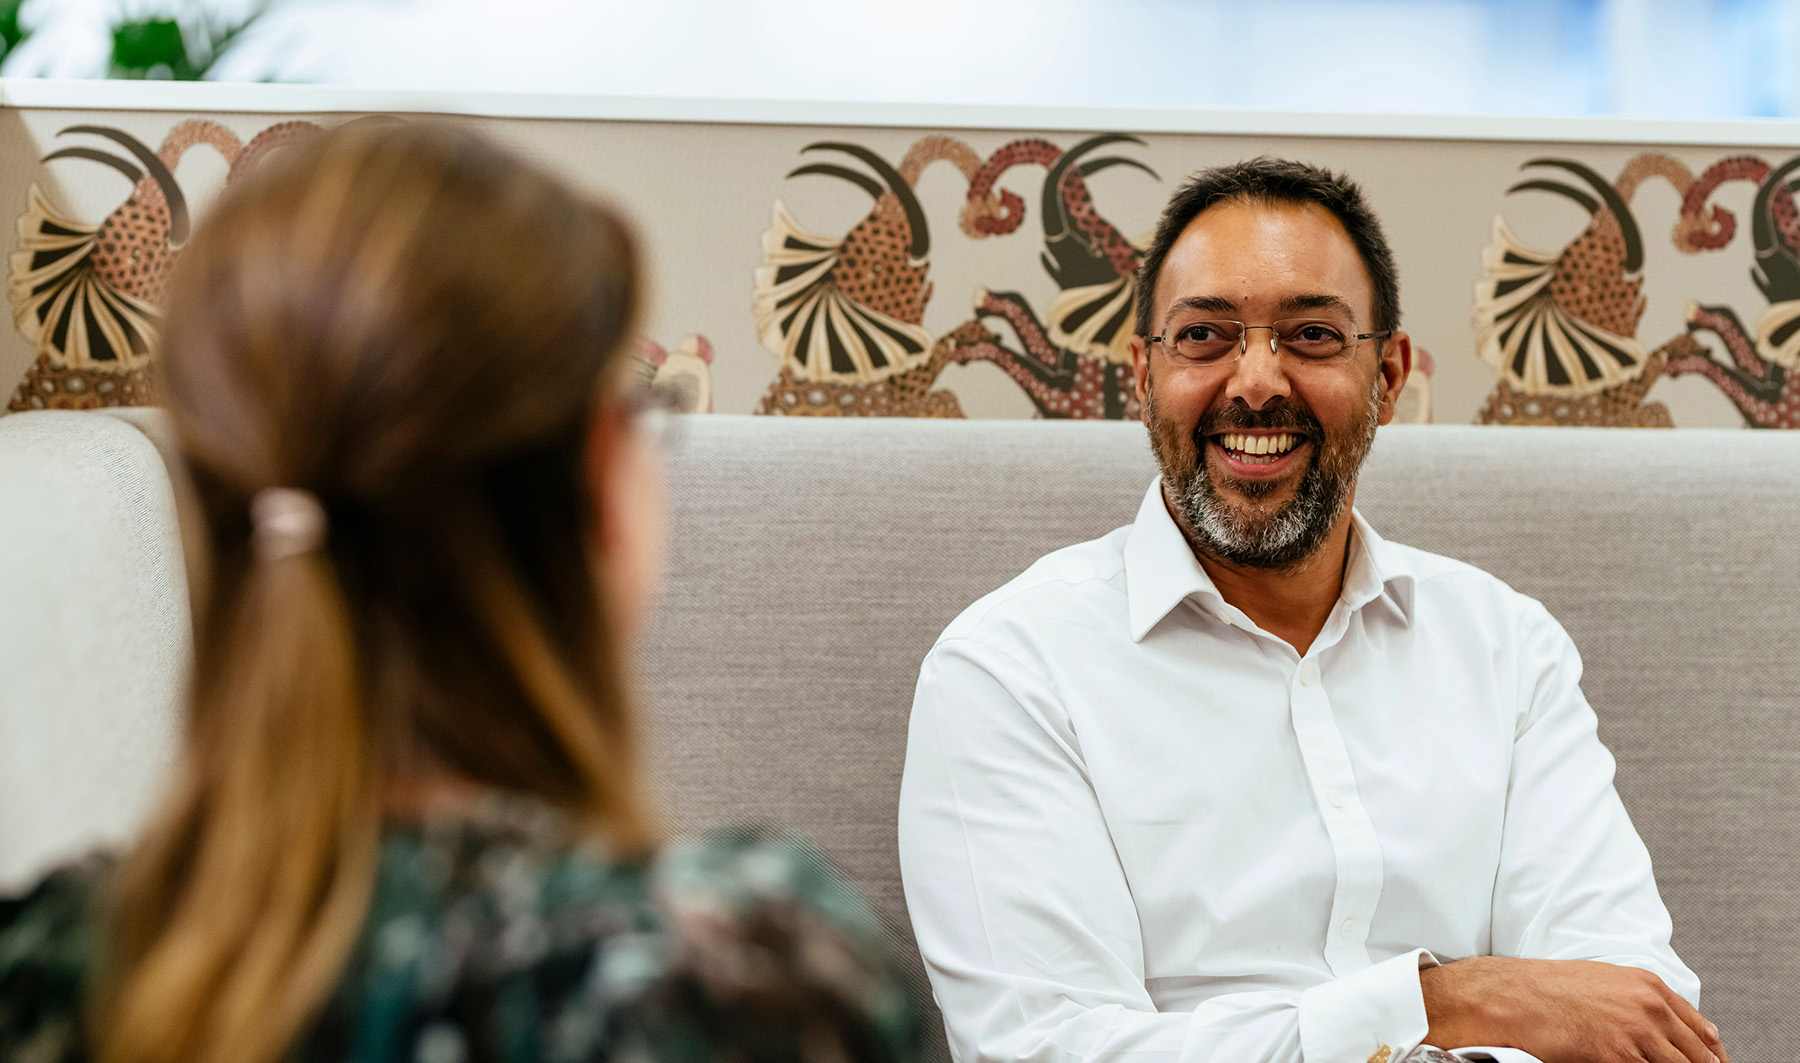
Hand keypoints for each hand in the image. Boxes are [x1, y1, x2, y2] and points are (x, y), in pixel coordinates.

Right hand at [1419, 956, 1727, 1062]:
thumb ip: (1640, 1002)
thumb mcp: (1604, 984)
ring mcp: (1636, 1031)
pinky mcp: (1617, 1055)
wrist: (1509, 995)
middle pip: (1700, 1057)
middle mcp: (1649, 1006)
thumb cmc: (1547, 990)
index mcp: (1649, 986)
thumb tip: (1665, 1031)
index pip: (1704, 1034)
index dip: (1713, 1058)